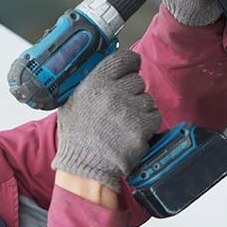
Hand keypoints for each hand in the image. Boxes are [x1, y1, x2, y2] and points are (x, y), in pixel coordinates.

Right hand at [51, 50, 162, 190]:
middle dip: (132, 93)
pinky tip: (132, 132)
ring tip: (124, 123)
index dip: (130, 65)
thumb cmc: (78, 138)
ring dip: (140, 110)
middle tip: (120, 108)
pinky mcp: (141, 127)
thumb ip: (88, 84)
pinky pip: (155, 116)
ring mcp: (128, 110)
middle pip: (137, 80)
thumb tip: (106, 71)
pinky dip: (147, 124)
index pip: (125, 59)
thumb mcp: (71, 103)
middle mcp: (112, 92)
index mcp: (94, 83)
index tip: (130, 69)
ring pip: (147, 99)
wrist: (84, 168)